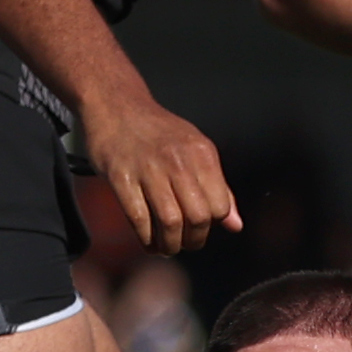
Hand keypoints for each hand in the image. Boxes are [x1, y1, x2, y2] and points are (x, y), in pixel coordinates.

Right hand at [77, 90, 238, 252]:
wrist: (116, 105)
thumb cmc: (158, 131)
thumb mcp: (196, 150)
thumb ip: (218, 188)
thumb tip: (235, 225)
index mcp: (201, 154)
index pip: (219, 206)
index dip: (212, 224)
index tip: (201, 228)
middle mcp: (178, 161)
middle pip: (197, 217)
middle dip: (193, 240)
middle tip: (185, 243)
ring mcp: (148, 169)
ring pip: (170, 222)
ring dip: (170, 244)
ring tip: (167, 246)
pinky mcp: (121, 177)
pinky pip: (139, 219)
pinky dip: (146, 238)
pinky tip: (148, 241)